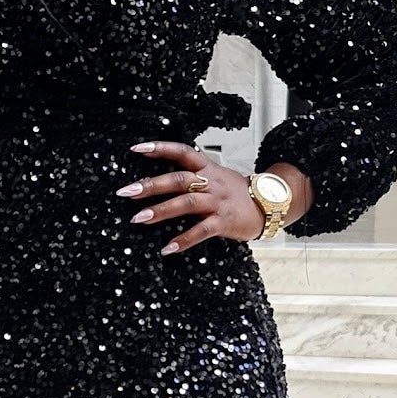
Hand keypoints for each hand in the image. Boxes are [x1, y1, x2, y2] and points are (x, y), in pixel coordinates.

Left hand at [115, 142, 310, 252]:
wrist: (270, 204)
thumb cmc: (237, 192)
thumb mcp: (216, 176)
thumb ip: (192, 175)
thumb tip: (160, 178)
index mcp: (207, 168)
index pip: (181, 152)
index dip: (160, 148)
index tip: (136, 149)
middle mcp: (210, 182)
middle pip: (177, 179)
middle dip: (150, 184)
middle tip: (126, 191)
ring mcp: (217, 202)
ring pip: (186, 203)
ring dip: (160, 211)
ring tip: (138, 218)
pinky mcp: (224, 222)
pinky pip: (201, 231)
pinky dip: (183, 240)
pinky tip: (167, 248)